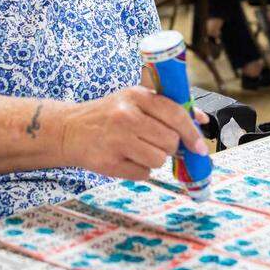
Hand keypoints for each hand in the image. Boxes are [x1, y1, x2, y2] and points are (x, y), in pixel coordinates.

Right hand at [61, 86, 209, 180]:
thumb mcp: (133, 101)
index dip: (191, 133)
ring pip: (158, 160)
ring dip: (153, 159)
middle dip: (168, 146)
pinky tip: (125, 158)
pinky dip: (139, 170)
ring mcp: (116, 140)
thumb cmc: (107, 115)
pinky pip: (143, 174)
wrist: (69, 130)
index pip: (175, 114)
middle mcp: (126, 116)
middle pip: (169, 141)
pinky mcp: (109, 163)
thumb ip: (167, 108)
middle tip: (155, 142)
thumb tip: (200, 119)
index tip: (200, 147)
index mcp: (136, 96)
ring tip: (137, 149)